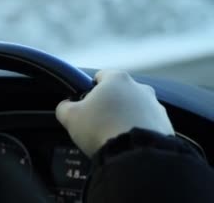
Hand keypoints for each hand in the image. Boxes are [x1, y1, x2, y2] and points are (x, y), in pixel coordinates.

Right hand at [56, 70, 173, 156]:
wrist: (137, 154)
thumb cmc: (101, 129)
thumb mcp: (70, 116)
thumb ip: (64, 106)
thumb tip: (66, 106)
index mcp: (117, 79)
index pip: (100, 76)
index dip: (89, 90)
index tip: (84, 105)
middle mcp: (140, 87)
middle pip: (119, 93)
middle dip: (109, 105)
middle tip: (98, 123)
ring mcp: (156, 106)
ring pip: (135, 109)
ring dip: (126, 119)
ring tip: (115, 136)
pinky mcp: (167, 125)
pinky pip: (148, 126)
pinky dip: (139, 132)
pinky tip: (129, 144)